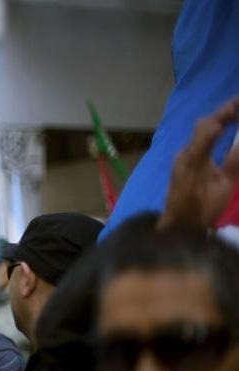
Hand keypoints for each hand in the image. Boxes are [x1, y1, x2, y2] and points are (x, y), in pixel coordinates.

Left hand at [158, 97, 238, 229]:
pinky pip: (200, 139)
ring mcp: (183, 156)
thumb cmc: (201, 208)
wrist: (178, 224)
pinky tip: (225, 126)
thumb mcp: (223, 188)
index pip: (207, 129)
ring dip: (219, 118)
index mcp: (192, 158)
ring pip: (200, 130)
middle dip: (223, 112)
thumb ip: (235, 163)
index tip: (237, 104)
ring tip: (236, 109)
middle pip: (203, 125)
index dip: (223, 114)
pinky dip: (213, 129)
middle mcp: (185, 153)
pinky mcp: (185, 161)